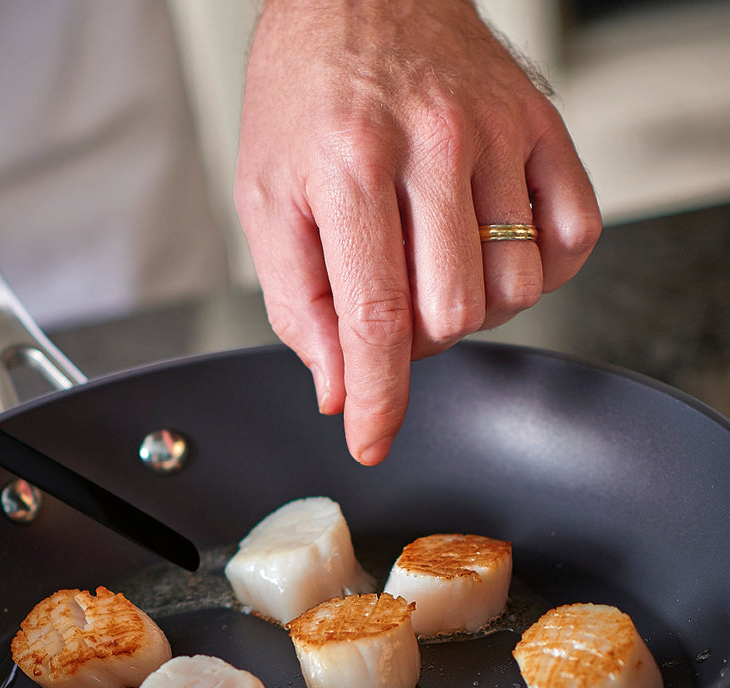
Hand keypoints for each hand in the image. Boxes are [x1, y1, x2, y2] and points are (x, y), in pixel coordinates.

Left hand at [235, 0, 601, 463]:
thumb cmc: (305, 96)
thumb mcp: (267, 200)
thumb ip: (298, 302)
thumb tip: (337, 386)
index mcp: (350, 168)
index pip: (375, 318)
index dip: (377, 398)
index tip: (373, 441)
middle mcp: (433, 149)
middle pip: (450, 313)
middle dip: (413, 340)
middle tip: (386, 304)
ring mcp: (496, 136)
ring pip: (511, 289)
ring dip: (468, 311)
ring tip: (430, 271)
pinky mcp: (541, 127)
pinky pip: (570, 240)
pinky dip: (537, 274)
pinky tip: (490, 257)